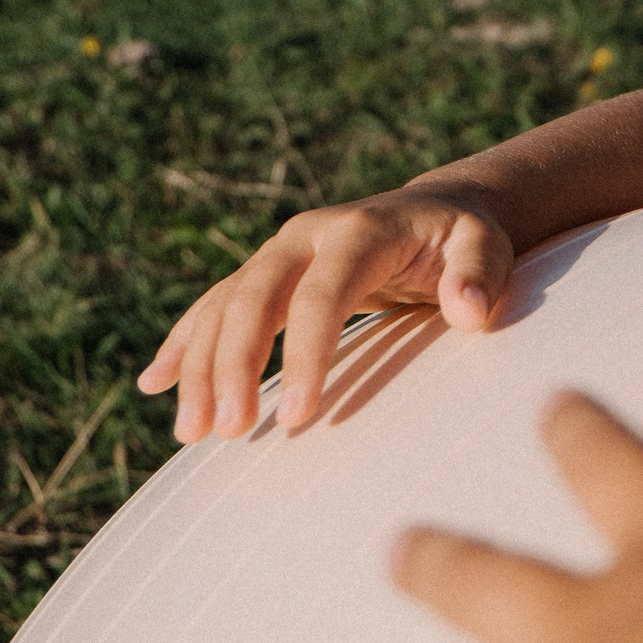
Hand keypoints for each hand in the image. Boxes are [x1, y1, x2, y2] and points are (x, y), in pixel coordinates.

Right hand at [135, 187, 516, 440]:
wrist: (437, 209)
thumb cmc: (465, 238)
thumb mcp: (487, 246)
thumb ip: (480, 273)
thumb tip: (470, 310)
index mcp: (360, 230)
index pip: (323, 294)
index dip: (307, 354)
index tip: (301, 418)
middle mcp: (308, 235)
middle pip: (256, 297)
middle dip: (235, 364)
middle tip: (228, 431)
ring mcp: (281, 252)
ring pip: (226, 305)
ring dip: (202, 367)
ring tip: (192, 432)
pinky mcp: (268, 272)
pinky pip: (215, 306)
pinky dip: (185, 342)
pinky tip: (155, 383)